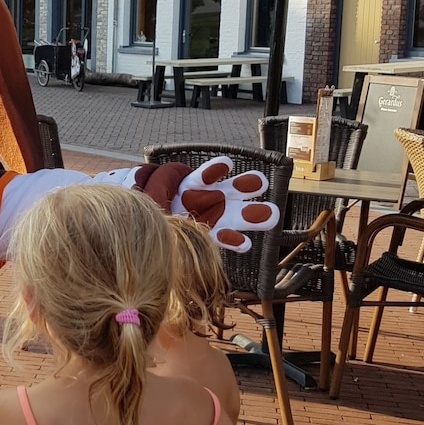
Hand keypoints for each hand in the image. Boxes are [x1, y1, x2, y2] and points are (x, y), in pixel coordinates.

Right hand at [135, 157, 278, 252]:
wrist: (152, 204)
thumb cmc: (167, 230)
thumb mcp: (172, 243)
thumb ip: (176, 246)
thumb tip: (161, 259)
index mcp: (215, 235)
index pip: (228, 241)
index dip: (236, 242)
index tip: (244, 244)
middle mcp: (219, 215)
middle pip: (244, 216)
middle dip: (258, 215)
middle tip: (271, 215)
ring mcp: (210, 196)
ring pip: (235, 190)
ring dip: (248, 186)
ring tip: (260, 183)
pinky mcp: (196, 181)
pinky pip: (207, 175)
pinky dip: (216, 170)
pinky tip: (225, 164)